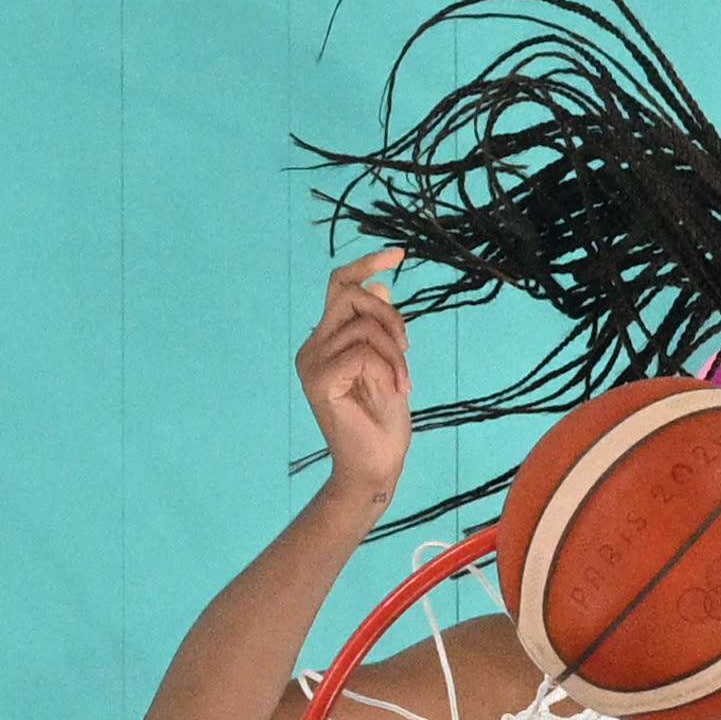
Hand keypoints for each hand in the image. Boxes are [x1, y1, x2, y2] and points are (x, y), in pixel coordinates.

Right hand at [296, 247, 412, 494]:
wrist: (376, 465)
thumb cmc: (383, 420)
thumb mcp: (390, 364)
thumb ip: (380, 329)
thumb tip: (380, 287)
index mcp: (326, 341)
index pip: (339, 286)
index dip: (366, 265)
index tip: (398, 254)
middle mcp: (312, 348)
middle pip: (350, 296)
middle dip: (390, 317)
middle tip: (408, 351)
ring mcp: (312, 363)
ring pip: (362, 326)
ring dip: (395, 353)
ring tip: (402, 383)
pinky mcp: (319, 380)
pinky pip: (361, 352)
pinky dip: (386, 369)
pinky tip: (393, 390)